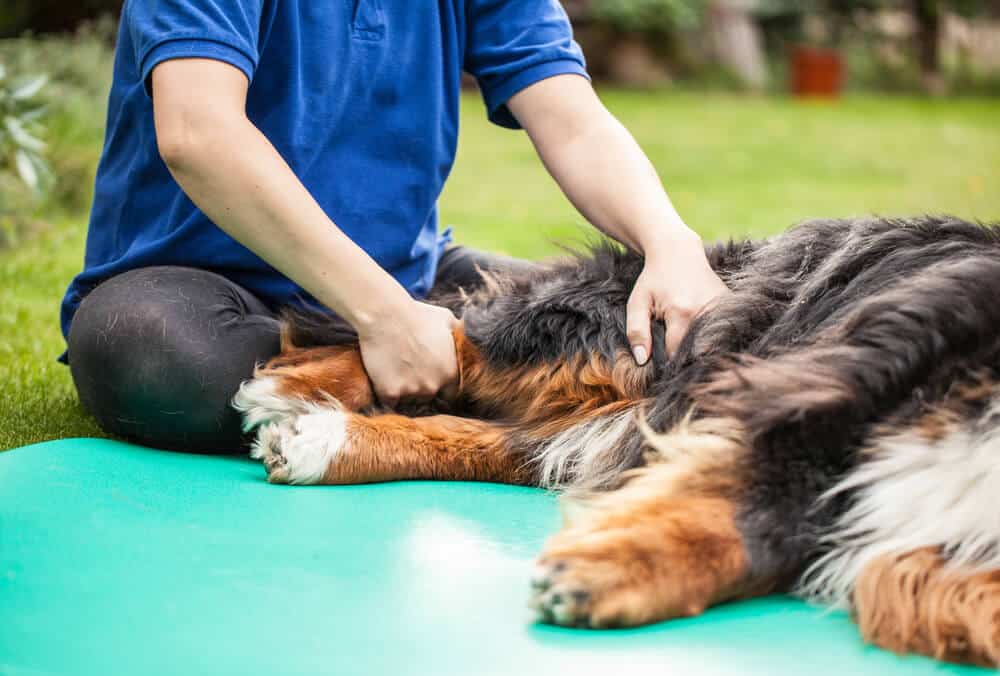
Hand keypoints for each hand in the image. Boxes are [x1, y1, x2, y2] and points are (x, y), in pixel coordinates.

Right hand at [357, 300, 459, 408]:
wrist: (386, 315)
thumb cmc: (416, 315)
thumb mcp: (446, 320)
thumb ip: (459, 335)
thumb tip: (467, 340)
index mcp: (450, 372)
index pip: (450, 391)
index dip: (440, 384)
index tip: (430, 375)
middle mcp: (434, 385)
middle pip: (428, 395)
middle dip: (421, 385)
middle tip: (409, 367)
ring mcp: (411, 391)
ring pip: (409, 398)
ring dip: (404, 389)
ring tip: (395, 368)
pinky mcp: (390, 392)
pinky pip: (390, 401)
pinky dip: (386, 392)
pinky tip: (383, 377)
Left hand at [626, 232, 730, 361]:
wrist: (678, 251)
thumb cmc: (653, 279)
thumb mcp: (637, 303)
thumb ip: (636, 332)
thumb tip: (641, 360)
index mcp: (681, 312)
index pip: (676, 354)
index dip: (668, 362)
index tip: (662, 363)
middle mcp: (705, 311)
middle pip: (697, 351)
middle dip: (685, 357)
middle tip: (674, 352)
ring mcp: (721, 306)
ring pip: (712, 342)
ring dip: (700, 346)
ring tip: (687, 339)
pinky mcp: (729, 302)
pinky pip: (721, 329)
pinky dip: (712, 334)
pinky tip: (701, 329)